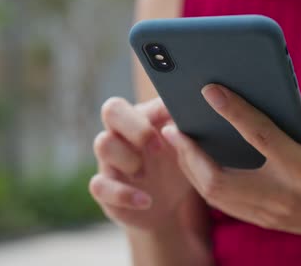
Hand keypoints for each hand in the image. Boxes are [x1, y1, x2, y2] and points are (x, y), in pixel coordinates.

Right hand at [90, 97, 199, 231]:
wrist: (173, 205)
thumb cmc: (181, 164)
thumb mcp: (189, 145)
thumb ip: (190, 125)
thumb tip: (201, 108)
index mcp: (142, 117)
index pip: (142, 95)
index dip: (152, 108)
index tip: (175, 120)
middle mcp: (122, 133)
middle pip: (111, 110)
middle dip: (136, 125)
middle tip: (159, 146)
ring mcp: (110, 160)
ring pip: (103, 143)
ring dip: (128, 157)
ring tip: (146, 174)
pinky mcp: (106, 190)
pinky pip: (98, 186)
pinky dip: (123, 194)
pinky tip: (146, 200)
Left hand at [161, 85, 300, 239]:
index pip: (261, 136)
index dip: (233, 111)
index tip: (209, 90)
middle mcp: (283, 195)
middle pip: (221, 178)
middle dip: (190, 152)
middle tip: (172, 126)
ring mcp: (271, 213)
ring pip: (216, 195)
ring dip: (191, 167)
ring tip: (177, 141)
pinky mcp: (266, 220)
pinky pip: (224, 203)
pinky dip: (203, 181)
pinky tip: (195, 161)